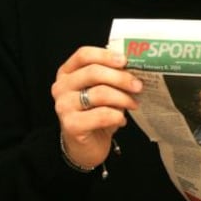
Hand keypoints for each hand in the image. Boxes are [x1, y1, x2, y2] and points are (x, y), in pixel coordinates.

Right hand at [51, 46, 141, 168]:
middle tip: (138, 86)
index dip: (106, 55)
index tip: (125, 61)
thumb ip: (112, 76)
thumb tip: (136, 68)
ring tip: (134, 104)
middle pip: (93, 72)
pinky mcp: (70, 125)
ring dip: (123, 98)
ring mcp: (63, 106)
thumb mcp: (103, 90)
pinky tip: (121, 120)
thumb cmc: (96, 112)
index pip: (83, 55)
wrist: (86, 145)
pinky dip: (117, 116)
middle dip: (121, 78)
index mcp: (68, 73)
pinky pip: (102, 115)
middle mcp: (61, 87)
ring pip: (100, 93)